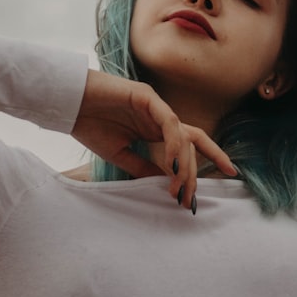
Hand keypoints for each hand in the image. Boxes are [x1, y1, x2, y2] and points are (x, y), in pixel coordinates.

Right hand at [70, 70, 236, 210]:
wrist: (67, 104)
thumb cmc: (89, 124)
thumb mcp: (120, 154)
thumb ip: (143, 166)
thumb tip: (165, 182)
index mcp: (155, 128)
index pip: (191, 143)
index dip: (213, 156)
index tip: (230, 174)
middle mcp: (161, 116)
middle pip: (192, 143)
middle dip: (194, 173)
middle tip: (188, 200)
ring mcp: (156, 105)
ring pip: (184, 136)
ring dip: (183, 165)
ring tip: (176, 188)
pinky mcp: (147, 97)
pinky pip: (170, 123)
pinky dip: (173, 144)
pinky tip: (171, 165)